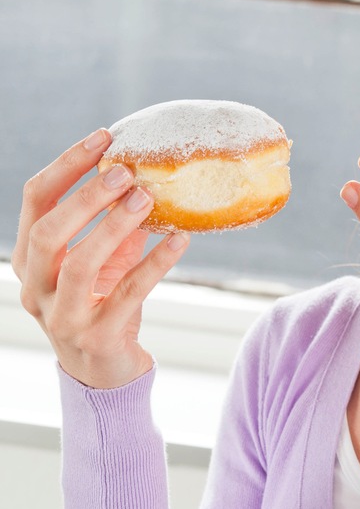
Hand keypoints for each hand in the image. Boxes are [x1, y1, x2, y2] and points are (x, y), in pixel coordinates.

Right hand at [12, 129, 189, 388]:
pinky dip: (155, 264)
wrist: (106, 371)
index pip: (35, 201)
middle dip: (86, 198)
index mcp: (30, 259)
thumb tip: (146, 170)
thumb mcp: (103, 257)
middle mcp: (36, 287)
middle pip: (47, 233)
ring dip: (114, 227)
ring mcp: (62, 317)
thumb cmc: (102, 301)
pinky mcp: (97, 338)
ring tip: (147, 199)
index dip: (66, 165)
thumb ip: (114, 220)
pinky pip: (127, 294)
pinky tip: (180, 240)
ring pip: (78, 265)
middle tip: (124, 172)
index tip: (103, 137)